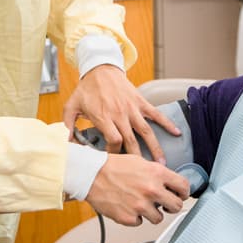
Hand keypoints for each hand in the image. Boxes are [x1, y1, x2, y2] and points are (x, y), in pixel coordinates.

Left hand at [63, 64, 180, 161]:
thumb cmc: (86, 89)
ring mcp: (132, 108)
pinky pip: (155, 114)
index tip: (116, 163)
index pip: (113, 140)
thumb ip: (67, 126)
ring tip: (161, 163)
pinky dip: (167, 123)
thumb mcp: (71, 106)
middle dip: (137, 158)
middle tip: (143, 173)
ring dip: (154, 147)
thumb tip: (66, 144)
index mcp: (103, 117)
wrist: (100, 68)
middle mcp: (119, 114)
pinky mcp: (140, 101)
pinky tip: (176, 133)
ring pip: (145, 131)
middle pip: (131, 140)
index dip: (115, 154)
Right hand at [85, 153, 189, 224]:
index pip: (184, 187)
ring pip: (158, 218)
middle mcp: (151, 190)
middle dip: (171, 206)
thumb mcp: (140, 161)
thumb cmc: (113, 166)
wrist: (91, 175)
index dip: (184, 192)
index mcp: (157, 173)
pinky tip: (127, 206)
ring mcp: (140, 206)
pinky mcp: (129, 218)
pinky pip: (140, 222)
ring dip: (152, 213)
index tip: (181, 194)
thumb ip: (157, 173)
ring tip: (140, 203)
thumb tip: (171, 183)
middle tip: (165, 204)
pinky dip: (135, 217)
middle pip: (176, 206)